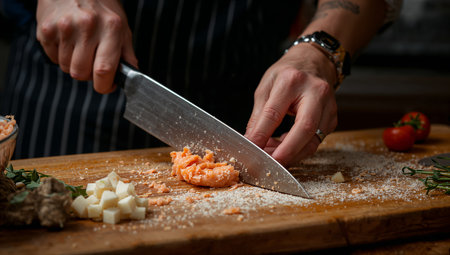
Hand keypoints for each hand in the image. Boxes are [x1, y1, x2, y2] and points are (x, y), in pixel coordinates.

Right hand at [36, 0, 137, 93]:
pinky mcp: (46, 28)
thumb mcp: (121, 27)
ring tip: (79, 47)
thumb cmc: (101, 9)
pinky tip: (67, 40)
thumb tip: (131, 76)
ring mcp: (64, 27)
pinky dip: (60, 55)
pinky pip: (53, 58)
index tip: (107, 85)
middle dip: (88, 75)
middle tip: (92, 62)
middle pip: (81, 73)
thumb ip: (127, 54)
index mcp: (110, 27)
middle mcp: (87, 26)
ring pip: (66, 68)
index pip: (103, 70)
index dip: (104, 85)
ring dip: (74, 65)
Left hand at [245, 43, 337, 165]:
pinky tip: (285, 148)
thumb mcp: (266, 86)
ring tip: (274, 156)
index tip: (252, 147)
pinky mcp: (332, 118)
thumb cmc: (288, 73)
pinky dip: (300, 149)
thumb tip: (251, 140)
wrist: (314, 61)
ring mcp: (328, 106)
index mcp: (292, 81)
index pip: (275, 113)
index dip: (262, 134)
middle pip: (305, 128)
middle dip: (287, 151)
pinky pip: (316, 140)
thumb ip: (259, 115)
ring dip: (293, 153)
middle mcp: (315, 92)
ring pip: (314, 139)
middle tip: (272, 163)